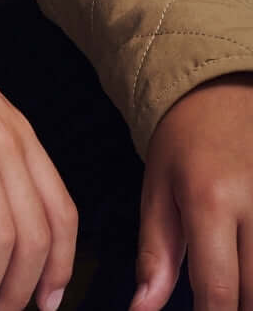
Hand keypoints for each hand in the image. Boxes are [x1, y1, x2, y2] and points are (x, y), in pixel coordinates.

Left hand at [129, 71, 252, 310]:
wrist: (222, 93)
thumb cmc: (183, 142)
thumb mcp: (157, 191)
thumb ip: (154, 256)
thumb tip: (141, 310)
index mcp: (210, 202)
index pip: (219, 290)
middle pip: (251, 295)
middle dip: (231, 308)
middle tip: (209, 298)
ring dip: (248, 294)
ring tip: (226, 285)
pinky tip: (244, 264)